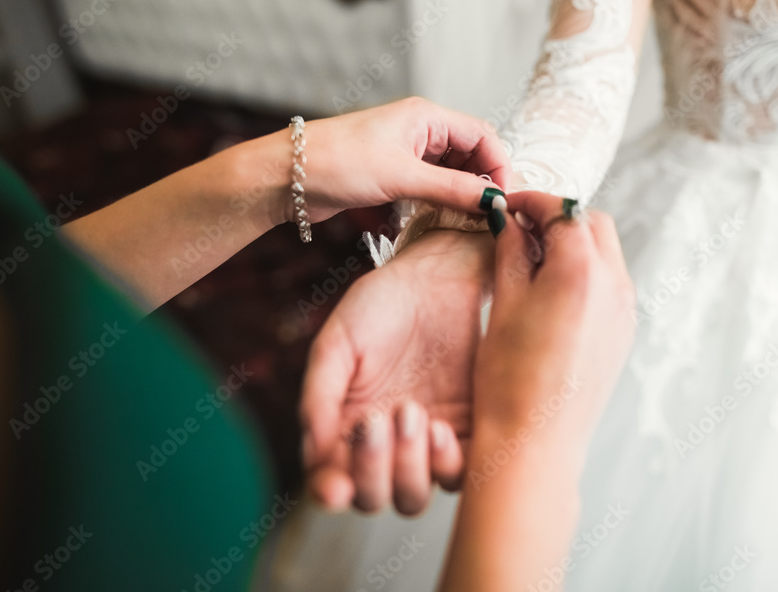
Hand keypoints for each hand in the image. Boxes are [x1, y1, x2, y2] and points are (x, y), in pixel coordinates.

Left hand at [279, 97, 509, 223]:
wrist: (284, 178)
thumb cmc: (336, 163)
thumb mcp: (402, 177)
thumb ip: (452, 189)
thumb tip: (494, 201)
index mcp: (426, 116)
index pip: (483, 135)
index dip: (500, 166)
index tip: (506, 200)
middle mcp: (420, 130)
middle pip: (472, 153)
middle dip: (486, 181)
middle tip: (493, 216)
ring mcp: (407, 152)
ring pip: (454, 171)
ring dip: (466, 193)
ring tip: (474, 222)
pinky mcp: (394, 174)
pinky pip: (434, 185)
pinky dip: (446, 200)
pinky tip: (449, 219)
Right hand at [300, 229, 493, 514]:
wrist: (438, 279)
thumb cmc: (379, 306)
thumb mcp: (338, 344)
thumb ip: (319, 397)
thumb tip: (313, 454)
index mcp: (343, 430)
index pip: (331, 483)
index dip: (330, 493)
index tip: (335, 487)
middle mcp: (383, 448)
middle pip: (374, 498)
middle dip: (373, 471)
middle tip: (378, 420)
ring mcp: (424, 446)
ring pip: (413, 496)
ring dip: (408, 467)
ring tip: (411, 413)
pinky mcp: (465, 434)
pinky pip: (457, 476)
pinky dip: (446, 463)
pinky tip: (439, 426)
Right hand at [473, 192, 635, 451]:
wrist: (534, 441)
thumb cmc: (509, 379)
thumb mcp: (503, 304)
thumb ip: (509, 252)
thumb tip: (511, 222)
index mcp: (581, 271)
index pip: (563, 209)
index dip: (533, 201)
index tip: (509, 205)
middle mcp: (614, 285)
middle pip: (593, 224)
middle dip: (559, 217)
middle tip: (520, 229)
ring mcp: (625, 311)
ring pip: (606, 252)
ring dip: (574, 245)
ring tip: (532, 261)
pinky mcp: (623, 333)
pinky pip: (610, 284)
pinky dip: (586, 273)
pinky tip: (552, 291)